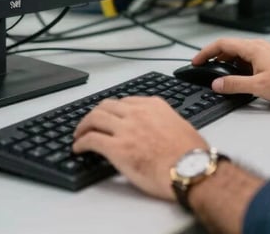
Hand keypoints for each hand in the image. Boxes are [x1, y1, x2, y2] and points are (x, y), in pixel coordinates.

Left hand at [73, 96, 207, 199]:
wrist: (190, 169)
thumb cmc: (191, 154)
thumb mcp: (179, 126)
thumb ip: (164, 122)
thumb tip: (159, 130)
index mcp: (153, 105)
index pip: (126, 101)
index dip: (114, 110)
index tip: (110, 117)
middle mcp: (137, 113)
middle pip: (106, 106)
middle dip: (95, 114)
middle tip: (90, 123)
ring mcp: (125, 129)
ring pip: (95, 118)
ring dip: (83, 126)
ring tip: (79, 134)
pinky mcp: (116, 148)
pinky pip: (91, 140)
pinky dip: (81, 142)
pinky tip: (78, 148)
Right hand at [193, 37, 269, 102]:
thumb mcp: (258, 86)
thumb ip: (235, 85)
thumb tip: (217, 84)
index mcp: (252, 48)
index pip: (222, 44)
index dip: (206, 52)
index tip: (196, 61)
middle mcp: (258, 46)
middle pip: (230, 47)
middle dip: (214, 57)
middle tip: (205, 68)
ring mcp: (265, 51)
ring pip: (240, 52)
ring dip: (227, 61)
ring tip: (220, 74)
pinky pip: (249, 57)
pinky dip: (238, 64)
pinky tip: (240, 76)